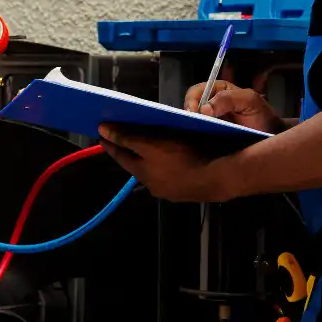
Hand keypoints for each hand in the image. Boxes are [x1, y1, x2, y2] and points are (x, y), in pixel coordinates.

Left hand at [97, 124, 233, 202]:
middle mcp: (153, 185)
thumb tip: (102, 130)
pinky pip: (171, 175)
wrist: (218, 178)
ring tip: (149, 147)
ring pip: (154, 172)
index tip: (102, 135)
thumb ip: (127, 138)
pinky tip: (173, 160)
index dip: (111, 144)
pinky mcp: (186, 191)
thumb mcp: (152, 144)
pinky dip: (167, 166)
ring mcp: (171, 191)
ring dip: (150, 161)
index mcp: (143, 174)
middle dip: (130, 153)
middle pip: (137, 166)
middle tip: (124, 139)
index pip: (121, 157)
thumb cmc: (183, 158)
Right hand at [184, 80, 284, 133]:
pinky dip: (197, 134)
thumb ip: (229, 98)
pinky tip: (200, 138)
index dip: (192, 100)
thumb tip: (204, 108)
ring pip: (192, 119)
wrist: (271, 135)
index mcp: (219, 90)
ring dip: (191, 124)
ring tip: (195, 130)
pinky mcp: (210, 134)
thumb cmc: (262, 116)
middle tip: (193, 123)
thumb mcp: (250, 101)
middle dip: (189, 113)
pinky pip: (198, 132)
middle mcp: (211, 103)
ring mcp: (210, 119)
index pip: (198, 90)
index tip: (193, 112)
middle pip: (191, 105)